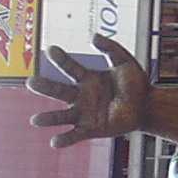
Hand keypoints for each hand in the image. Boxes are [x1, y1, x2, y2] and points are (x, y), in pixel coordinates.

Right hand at [27, 34, 150, 148]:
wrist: (148, 105)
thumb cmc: (135, 83)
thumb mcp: (124, 61)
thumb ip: (111, 48)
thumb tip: (92, 36)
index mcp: (87, 79)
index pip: (70, 68)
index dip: (61, 59)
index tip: (51, 50)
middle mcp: (81, 96)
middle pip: (58, 91)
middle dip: (44, 87)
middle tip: (30, 82)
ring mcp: (84, 113)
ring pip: (61, 116)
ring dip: (48, 118)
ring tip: (35, 120)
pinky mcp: (90, 129)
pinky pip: (74, 135)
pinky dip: (64, 139)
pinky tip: (54, 142)